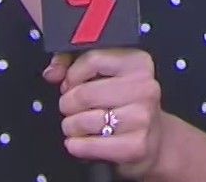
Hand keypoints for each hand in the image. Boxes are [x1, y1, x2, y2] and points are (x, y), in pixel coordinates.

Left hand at [46, 49, 165, 178]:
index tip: (72, 85)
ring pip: (82, 121)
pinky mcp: (136, 146)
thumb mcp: (103, 75)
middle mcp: (145, 87)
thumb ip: (72, 64)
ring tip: (78, 126)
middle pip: (83, 93)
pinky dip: (76, 146)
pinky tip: (82, 142)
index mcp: (138, 63)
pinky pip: (87, 146)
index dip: (72, 75)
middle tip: (73, 109)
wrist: (153, 139)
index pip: (91, 60)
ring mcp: (142, 117)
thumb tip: (52, 73)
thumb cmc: (122, 103)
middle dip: (68, 104)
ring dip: (71, 126)